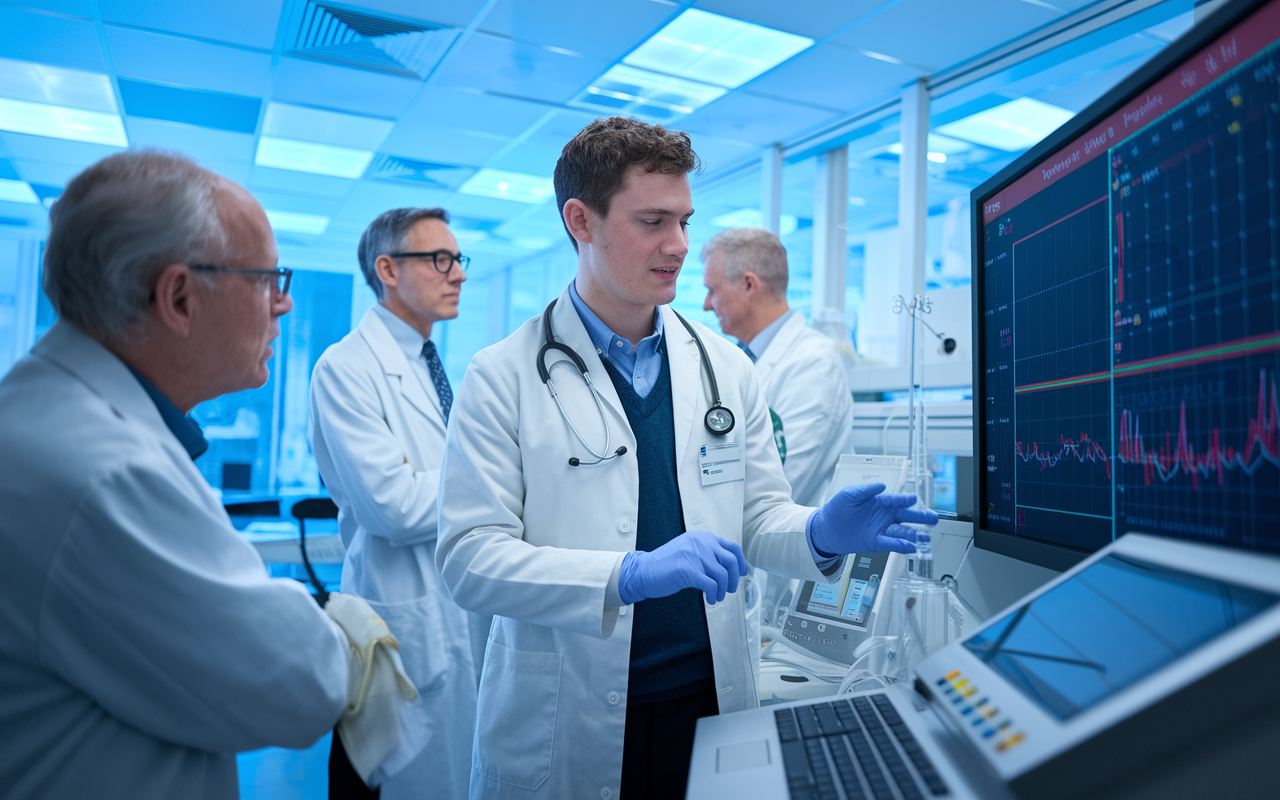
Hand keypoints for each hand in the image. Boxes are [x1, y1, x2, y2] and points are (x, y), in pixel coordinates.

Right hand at [618, 530, 748, 605]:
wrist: (644, 571)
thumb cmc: (668, 564)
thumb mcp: (690, 550)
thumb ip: (708, 552)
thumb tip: (731, 566)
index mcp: (703, 537)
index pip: (732, 547)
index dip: (741, 562)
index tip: (741, 574)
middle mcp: (701, 543)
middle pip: (731, 562)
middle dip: (734, 579)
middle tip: (730, 590)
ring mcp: (694, 555)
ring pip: (722, 576)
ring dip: (723, 590)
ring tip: (717, 597)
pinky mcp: (687, 570)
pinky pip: (711, 585)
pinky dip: (714, 595)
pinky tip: (710, 599)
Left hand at [810, 483, 937, 555]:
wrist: (826, 528)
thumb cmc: (837, 508)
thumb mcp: (849, 494)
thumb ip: (864, 490)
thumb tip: (881, 485)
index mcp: (879, 502)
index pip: (895, 500)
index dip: (904, 500)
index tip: (913, 499)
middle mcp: (883, 516)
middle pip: (905, 516)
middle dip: (919, 517)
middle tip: (932, 518)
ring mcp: (881, 529)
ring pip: (901, 531)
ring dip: (913, 533)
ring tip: (924, 536)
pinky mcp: (876, 542)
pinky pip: (891, 543)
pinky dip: (901, 545)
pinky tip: (911, 547)